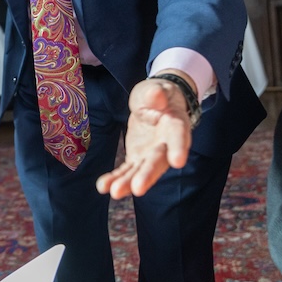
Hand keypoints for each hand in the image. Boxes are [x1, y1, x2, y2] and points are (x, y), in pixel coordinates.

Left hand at [96, 75, 192, 198]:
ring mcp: (151, 154)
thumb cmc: (156, 94)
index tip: (178, 162)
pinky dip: (115, 178)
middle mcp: (166, 145)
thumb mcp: (155, 89)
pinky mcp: (137, 158)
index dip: (178, 148)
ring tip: (115, 192)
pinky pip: (126, 170)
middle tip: (137, 189)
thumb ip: (155, 94)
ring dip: (128, 182)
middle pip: (157, 161)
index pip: (178, 136)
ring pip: (141, 171)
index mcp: (175, 124)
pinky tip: (103, 187)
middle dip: (147, 175)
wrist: (154, 102)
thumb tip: (155, 96)